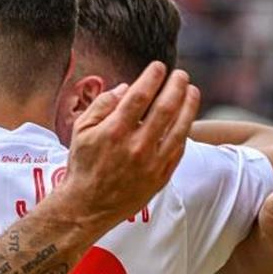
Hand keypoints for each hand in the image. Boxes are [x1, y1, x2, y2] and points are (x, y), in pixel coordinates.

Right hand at [61, 61, 199, 229]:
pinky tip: (186, 118)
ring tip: (192, 91)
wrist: (87, 207)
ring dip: (189, 105)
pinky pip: (179, 148)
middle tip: (180, 74)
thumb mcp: (80, 131)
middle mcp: (136, 145)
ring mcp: (151, 162)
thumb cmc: (82, 166)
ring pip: (179, 127)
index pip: (140, 95)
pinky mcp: (161, 176)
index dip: (152, 77)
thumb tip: (124, 88)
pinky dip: (185, 130)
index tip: (158, 67)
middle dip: (176, 86)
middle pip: (165, 107)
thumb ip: (101, 106)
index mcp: (114, 131)